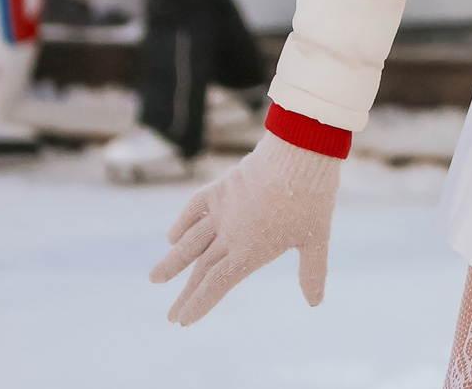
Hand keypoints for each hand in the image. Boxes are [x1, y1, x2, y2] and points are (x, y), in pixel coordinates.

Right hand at [150, 132, 341, 324]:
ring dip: (172, 262)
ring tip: (155, 279)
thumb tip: (314, 302)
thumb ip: (312, 270)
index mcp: (250, 250)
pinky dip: (181, 223)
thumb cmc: (312, 197)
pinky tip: (172, 236)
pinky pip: (194, 209)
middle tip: (170, 315)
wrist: (299, 153)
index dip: (199, 303)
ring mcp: (221, 210)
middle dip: (185, 294)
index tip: (183, 320)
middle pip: (200, 270)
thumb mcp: (316, 237)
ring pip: (189, 242)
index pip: (216, 284)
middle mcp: (229, 234)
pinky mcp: (220, 188)